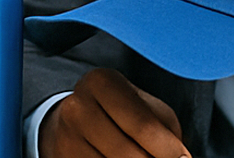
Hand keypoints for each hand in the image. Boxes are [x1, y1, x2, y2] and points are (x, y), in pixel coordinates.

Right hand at [39, 68, 188, 157]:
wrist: (75, 120)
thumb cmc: (121, 112)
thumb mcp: (145, 108)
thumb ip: (163, 130)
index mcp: (101, 82)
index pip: (143, 125)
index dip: (168, 150)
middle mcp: (77, 107)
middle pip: (127, 154)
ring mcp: (65, 137)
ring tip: (142, 156)